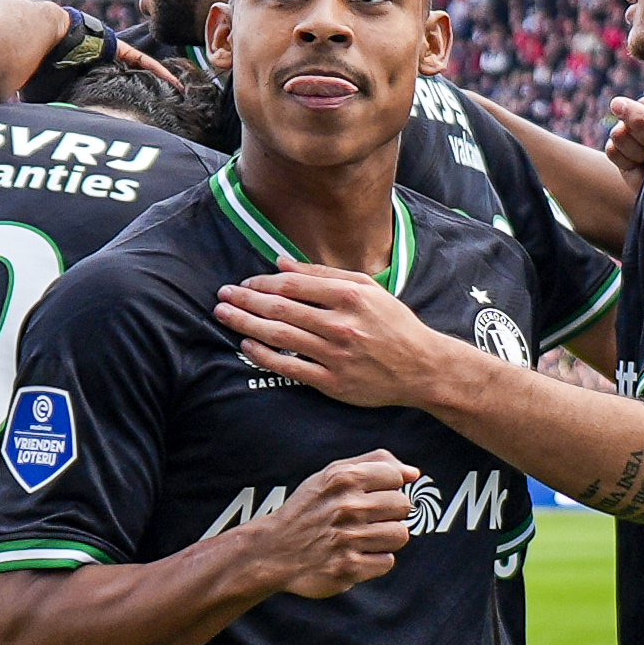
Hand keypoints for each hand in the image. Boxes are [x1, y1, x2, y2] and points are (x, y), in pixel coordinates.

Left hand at [209, 264, 453, 407]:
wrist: (422, 368)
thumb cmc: (393, 324)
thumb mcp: (368, 288)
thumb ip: (323, 275)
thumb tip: (281, 262)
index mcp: (349, 296)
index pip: (293, 286)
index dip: (262, 283)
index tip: (245, 283)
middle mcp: (340, 324)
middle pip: (280, 309)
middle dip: (245, 301)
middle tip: (221, 296)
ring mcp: (335, 355)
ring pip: (279, 337)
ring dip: (246, 324)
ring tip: (224, 316)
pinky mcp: (332, 382)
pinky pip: (289, 367)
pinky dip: (263, 356)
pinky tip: (246, 346)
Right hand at [241, 450, 423, 601]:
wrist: (272, 550)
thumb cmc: (307, 510)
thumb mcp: (331, 474)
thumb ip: (373, 463)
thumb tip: (413, 473)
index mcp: (343, 479)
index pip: (396, 477)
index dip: (388, 487)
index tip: (372, 496)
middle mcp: (346, 507)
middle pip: (403, 506)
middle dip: (389, 513)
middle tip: (367, 519)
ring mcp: (348, 539)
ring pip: (400, 535)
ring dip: (385, 538)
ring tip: (363, 538)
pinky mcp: (348, 568)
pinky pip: (387, 562)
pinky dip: (375, 561)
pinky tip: (356, 555)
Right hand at [603, 92, 643, 182]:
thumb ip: (642, 120)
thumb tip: (615, 103)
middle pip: (630, 116)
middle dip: (643, 141)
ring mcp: (639, 128)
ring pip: (617, 132)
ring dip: (635, 153)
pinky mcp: (625, 145)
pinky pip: (611, 148)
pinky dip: (625, 163)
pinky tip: (642, 167)